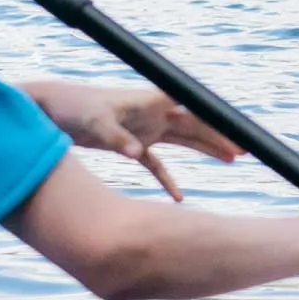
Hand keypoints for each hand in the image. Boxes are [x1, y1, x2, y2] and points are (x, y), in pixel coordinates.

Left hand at [22, 78, 240, 202]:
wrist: (50, 109)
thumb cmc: (75, 109)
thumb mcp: (96, 123)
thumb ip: (118, 139)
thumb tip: (138, 154)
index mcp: (152, 101)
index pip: (194, 108)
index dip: (219, 118)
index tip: (242, 131)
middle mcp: (154, 113)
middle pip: (197, 125)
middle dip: (221, 136)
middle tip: (247, 149)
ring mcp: (145, 128)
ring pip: (185, 141)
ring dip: (206, 150)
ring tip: (234, 159)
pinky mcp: (133, 143)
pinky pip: (158, 164)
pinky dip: (168, 179)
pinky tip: (179, 198)